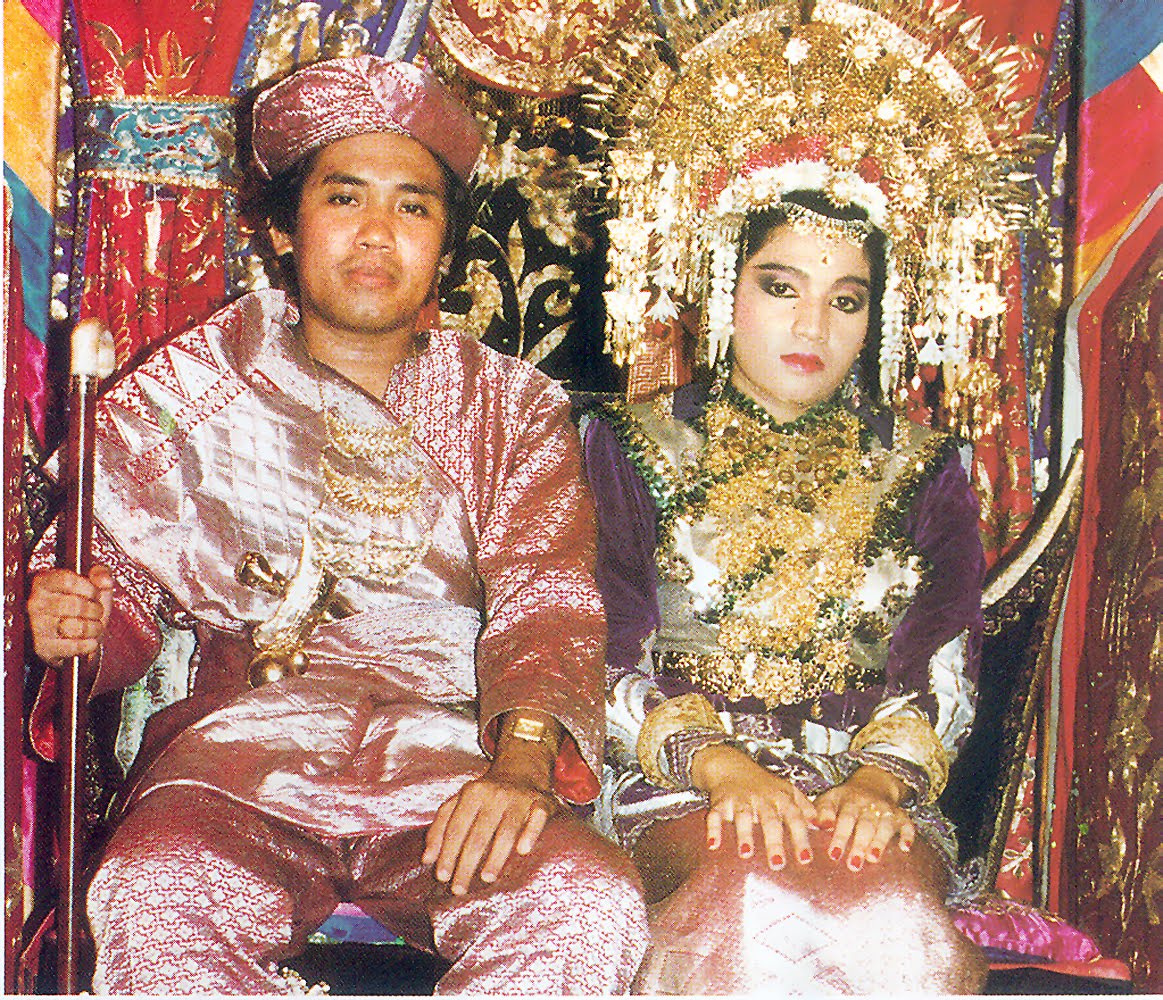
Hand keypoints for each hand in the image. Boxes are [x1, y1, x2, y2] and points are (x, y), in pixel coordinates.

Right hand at [27, 566, 113, 666]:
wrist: (68, 641)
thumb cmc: (80, 611)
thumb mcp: (92, 588)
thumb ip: (100, 576)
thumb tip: (103, 578)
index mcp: (43, 583)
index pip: (67, 580)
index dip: (89, 588)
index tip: (95, 594)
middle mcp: (35, 604)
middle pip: (76, 605)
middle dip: (95, 610)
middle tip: (96, 613)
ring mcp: (37, 627)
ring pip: (77, 627)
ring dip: (94, 628)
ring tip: (92, 627)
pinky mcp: (44, 649)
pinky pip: (77, 646)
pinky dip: (90, 644)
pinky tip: (87, 640)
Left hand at [422, 722, 559, 894]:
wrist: (522, 768)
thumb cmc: (486, 794)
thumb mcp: (459, 802)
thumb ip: (440, 827)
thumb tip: (427, 859)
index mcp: (472, 793)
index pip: (456, 827)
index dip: (448, 853)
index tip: (442, 877)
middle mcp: (495, 794)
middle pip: (478, 834)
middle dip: (467, 863)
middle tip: (459, 888)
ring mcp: (519, 798)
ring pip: (506, 830)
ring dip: (496, 855)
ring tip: (486, 878)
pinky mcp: (541, 802)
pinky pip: (537, 818)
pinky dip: (530, 832)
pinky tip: (523, 850)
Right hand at [691, 743, 816, 869]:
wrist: (731, 765)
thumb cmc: (764, 786)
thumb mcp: (788, 792)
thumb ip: (807, 809)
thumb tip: (828, 827)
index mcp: (781, 798)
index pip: (794, 818)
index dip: (800, 838)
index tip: (806, 859)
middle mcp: (761, 799)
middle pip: (769, 820)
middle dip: (773, 841)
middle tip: (777, 864)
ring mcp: (740, 799)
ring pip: (743, 815)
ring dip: (744, 833)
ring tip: (746, 853)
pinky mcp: (720, 802)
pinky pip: (715, 815)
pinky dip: (713, 829)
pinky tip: (713, 845)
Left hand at [813, 765, 914, 870]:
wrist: (873, 784)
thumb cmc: (845, 800)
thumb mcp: (830, 799)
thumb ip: (821, 812)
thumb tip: (815, 825)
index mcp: (848, 800)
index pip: (843, 818)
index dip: (839, 835)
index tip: (833, 854)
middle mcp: (868, 804)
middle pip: (864, 824)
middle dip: (858, 844)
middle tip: (853, 865)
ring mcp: (886, 810)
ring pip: (884, 825)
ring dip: (879, 842)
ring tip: (872, 858)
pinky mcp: (901, 816)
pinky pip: (907, 825)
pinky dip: (907, 836)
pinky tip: (905, 849)